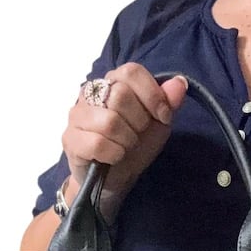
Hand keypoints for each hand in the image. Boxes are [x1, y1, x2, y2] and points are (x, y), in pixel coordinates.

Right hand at [61, 63, 187, 218]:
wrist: (116, 179)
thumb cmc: (136, 147)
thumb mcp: (159, 125)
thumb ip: (168, 103)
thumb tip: (179, 83)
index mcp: (112, 82)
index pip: (131, 72)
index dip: (152, 95)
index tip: (163, 116)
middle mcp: (90, 92)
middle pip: (120, 95)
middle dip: (139, 122)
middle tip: (137, 135)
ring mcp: (77, 115)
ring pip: (109, 121)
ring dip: (127, 140)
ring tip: (125, 147)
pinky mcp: (70, 139)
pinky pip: (97, 143)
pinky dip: (114, 154)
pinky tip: (113, 158)